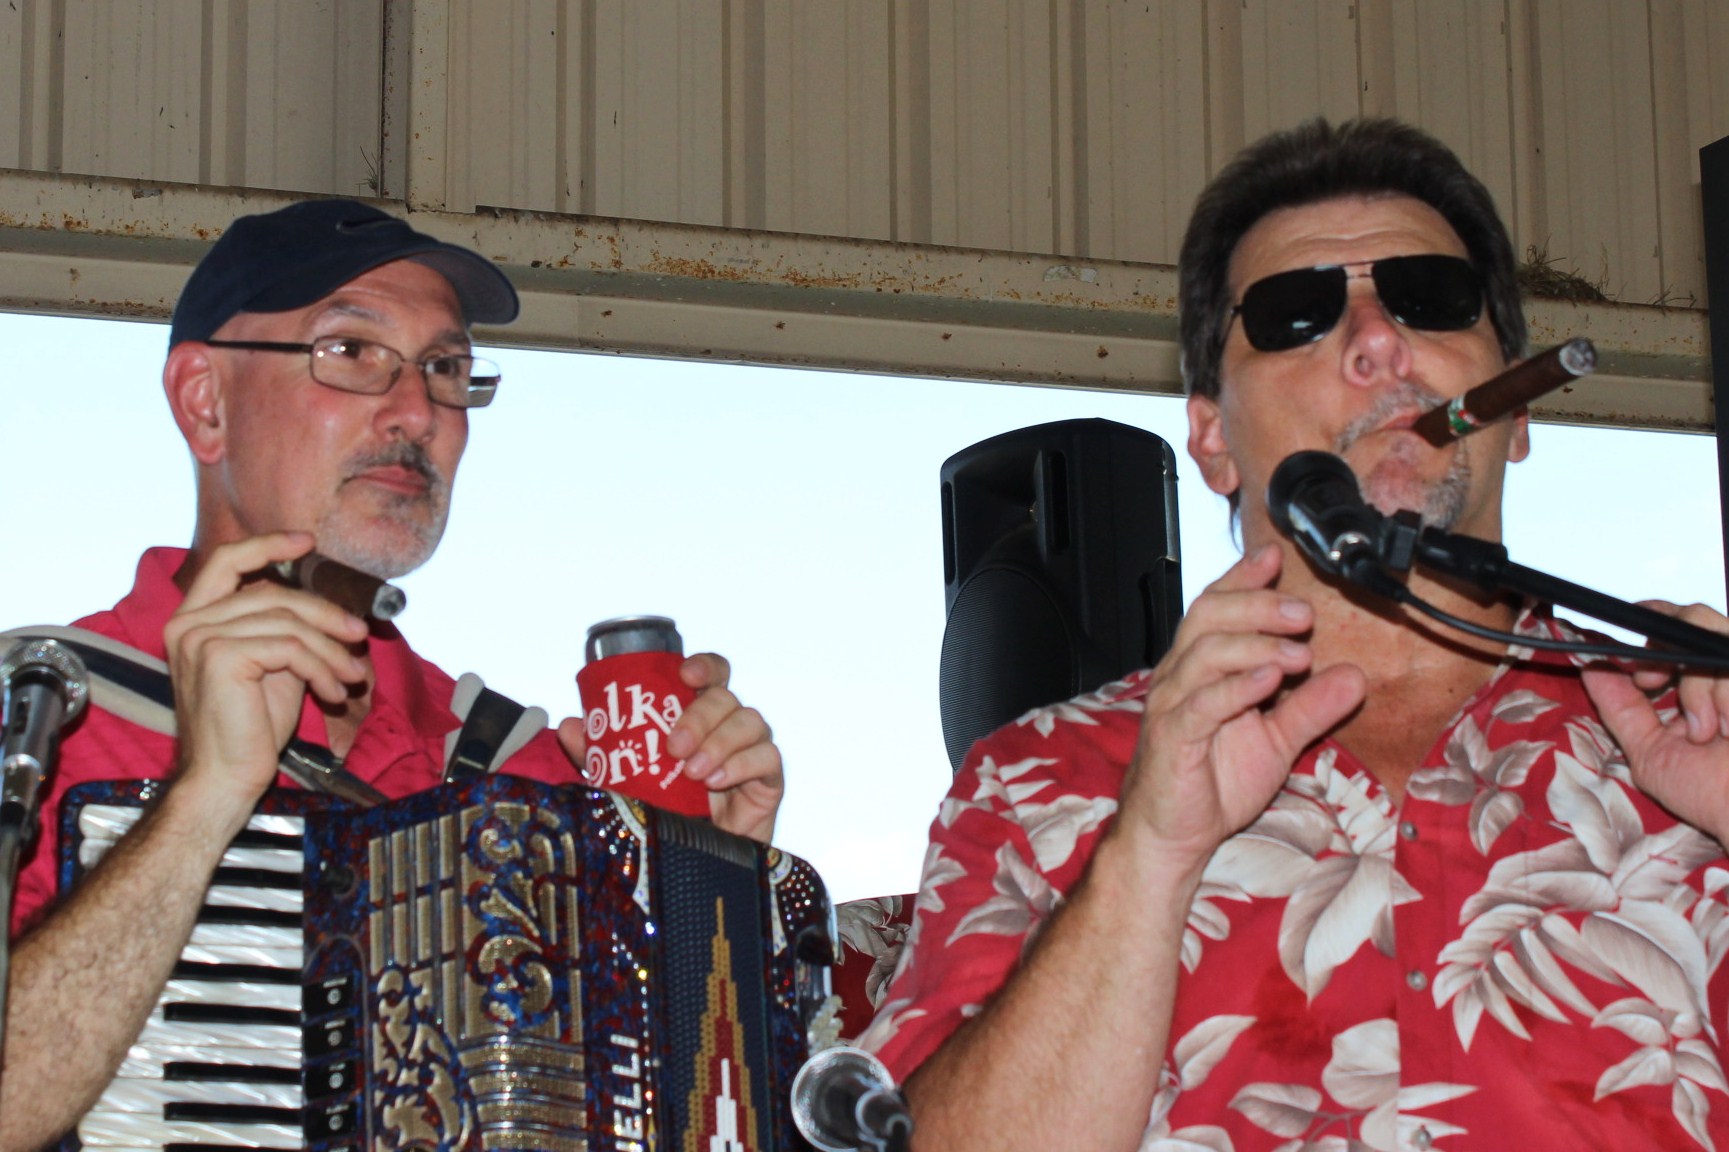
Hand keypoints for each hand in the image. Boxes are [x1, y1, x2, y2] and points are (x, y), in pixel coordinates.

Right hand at [162, 533, 368, 829]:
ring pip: (289, 622)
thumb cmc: (250, 728)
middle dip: (327, 614)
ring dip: (332, 650)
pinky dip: (322, 669)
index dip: (268, 544)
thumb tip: (332, 608)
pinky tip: (333, 694)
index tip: (308, 543)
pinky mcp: (220, 657)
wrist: (226, 777)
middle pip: (275, 594)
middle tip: (360, 636)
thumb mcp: (272, 666)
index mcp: (194, 619)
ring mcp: (200, 638)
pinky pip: (290, 648)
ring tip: (352, 677)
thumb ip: (285, 629)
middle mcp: (189, 623)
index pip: (227, 562)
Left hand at [554, 651, 782, 841]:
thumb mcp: (623, 782)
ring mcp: (751, 752)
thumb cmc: (663, 816)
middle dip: (699, 717)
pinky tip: (718, 781)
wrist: (691, 868)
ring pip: (750, 722)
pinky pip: (768, 757)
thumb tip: (571, 725)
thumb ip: (599, 755)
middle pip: (725, 698)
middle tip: (674, 748)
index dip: (703, 666)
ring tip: (694, 773)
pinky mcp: (769, 781)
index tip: (685, 675)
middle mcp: (727, 727)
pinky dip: (742, 764)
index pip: (711, 676)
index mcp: (697, 717)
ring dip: (719, 742)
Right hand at [1113, 545, 1365, 867]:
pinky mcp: (1173, 739)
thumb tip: (1356, 676)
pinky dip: (1237, 687)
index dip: (1242, 578)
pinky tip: (1270, 680)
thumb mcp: (1276, 742)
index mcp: (1199, 670)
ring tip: (1300, 652)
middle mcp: (1179, 678)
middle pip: (1210, 617)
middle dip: (1258, 605)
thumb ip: (1312, 708)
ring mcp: (1172, 706)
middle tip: (1305, 613)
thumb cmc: (1211, 784)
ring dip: (1257, 643)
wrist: (1172, 837)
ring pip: (1207, 652)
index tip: (1276, 556)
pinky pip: (1202, 703)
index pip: (1215, 607)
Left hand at [1583, 599, 1728, 845]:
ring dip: (1696, 687)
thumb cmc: (1712, 794)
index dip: (1644, 637)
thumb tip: (1590, 667)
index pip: (1669, 632)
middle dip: (1661, 650)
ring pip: (1707, 639)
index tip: (1631, 666)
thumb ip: (1621, 709)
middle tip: (1649, 680)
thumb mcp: (1652, 751)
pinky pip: (1727, 661)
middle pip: (1690, 620)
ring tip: (1704, 732)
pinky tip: (1726, 729)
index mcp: (1698, 685)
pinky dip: (1721, 694)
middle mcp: (1725, 672)